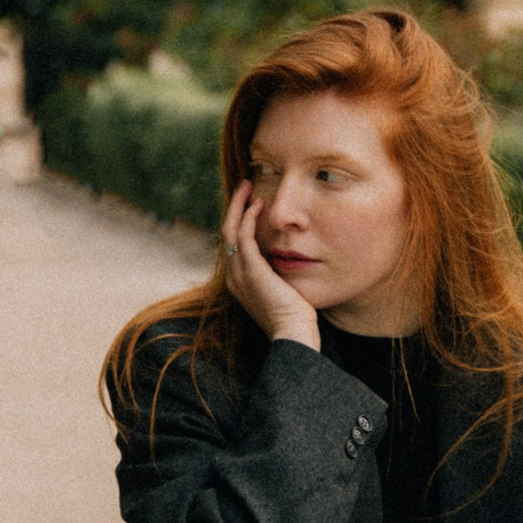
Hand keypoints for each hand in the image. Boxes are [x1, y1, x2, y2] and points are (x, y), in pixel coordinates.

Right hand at [221, 177, 318, 348]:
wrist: (294, 336)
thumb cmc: (296, 319)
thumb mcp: (284, 291)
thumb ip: (280, 275)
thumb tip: (290, 259)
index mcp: (239, 281)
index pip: (233, 244)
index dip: (238, 220)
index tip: (251, 202)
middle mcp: (234, 276)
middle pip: (226, 232)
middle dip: (235, 207)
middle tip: (245, 186)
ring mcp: (240, 274)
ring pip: (230, 230)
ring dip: (239, 206)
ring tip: (249, 187)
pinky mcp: (251, 271)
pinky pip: (243, 236)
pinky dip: (248, 217)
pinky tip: (259, 205)